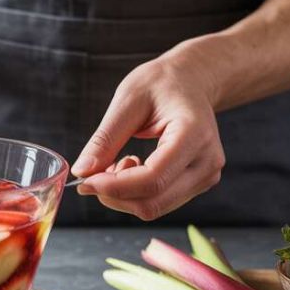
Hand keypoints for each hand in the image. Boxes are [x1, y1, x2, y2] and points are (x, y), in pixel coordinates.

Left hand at [71, 52, 225, 220]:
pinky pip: (160, 202)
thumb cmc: (161, 84)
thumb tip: (81, 172)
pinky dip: (134, 193)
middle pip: (153, 201)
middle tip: (92, 173)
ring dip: (123, 195)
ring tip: (116, 161)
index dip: (114, 187)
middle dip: (114, 194)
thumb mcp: (128, 100)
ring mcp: (206, 176)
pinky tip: (130, 167)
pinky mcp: (199, 184)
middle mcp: (207, 162)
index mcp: (194, 135)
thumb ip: (105, 138)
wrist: (192, 81)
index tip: (84, 180)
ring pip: (154, 207)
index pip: (152, 179)